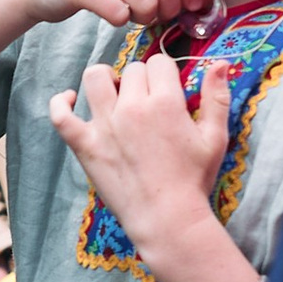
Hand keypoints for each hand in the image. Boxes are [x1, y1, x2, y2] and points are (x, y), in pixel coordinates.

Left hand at [48, 53, 230, 253]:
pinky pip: (61, 116)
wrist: (167, 219)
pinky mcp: (85, 145)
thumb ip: (217, 97)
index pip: (158, 63)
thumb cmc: (194, 181)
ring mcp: (104, 126)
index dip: (165, 74)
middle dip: (142, 81)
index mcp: (165, 103)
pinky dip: (60, 103)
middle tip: (148, 104)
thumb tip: (222, 62)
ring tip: (115, 95)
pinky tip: (71, 99)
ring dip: (105, 79)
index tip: (168, 91)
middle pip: (131, 70)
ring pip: (95, 78)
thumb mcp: (215, 138)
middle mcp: (132, 108)